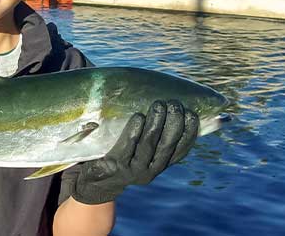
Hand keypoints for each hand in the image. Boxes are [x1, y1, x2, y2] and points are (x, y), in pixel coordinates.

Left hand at [67, 100, 198, 204]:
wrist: (92, 181)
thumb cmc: (118, 156)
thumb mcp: (138, 150)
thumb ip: (154, 136)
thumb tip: (169, 107)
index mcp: (158, 166)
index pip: (180, 151)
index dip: (189, 134)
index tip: (193, 114)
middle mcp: (149, 172)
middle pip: (166, 147)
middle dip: (174, 124)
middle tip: (175, 104)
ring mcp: (132, 171)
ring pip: (148, 145)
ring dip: (156, 124)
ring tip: (159, 105)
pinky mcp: (114, 167)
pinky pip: (126, 147)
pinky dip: (134, 131)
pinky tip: (139, 117)